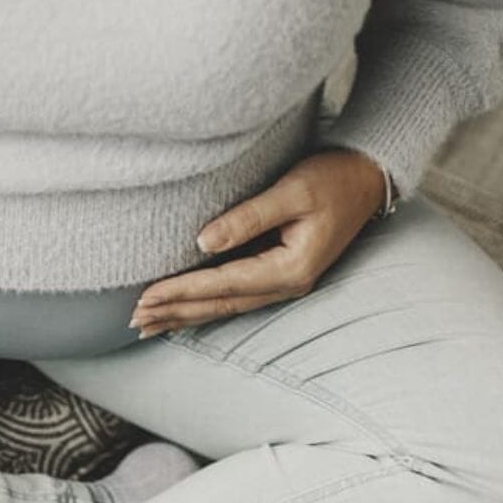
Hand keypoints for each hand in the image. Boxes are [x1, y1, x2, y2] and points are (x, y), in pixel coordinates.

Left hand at [129, 149, 387, 338]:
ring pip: (223, 307)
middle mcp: (285, 285)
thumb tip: (202, 243)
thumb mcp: (293, 190)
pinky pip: (233, 298)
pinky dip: (203, 306)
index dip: (181, 291)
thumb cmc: (333, 178)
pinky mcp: (277, 275)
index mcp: (289, 269)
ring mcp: (282, 284)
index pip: (222, 284)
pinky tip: (182, 312)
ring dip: (185, 315)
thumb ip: (248, 217)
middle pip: (219, 305)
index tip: (145, 296)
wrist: (367, 177)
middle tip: (135, 321)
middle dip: (175, 312)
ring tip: (148, 325)